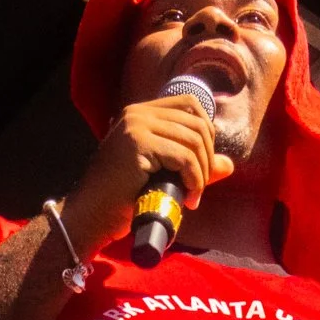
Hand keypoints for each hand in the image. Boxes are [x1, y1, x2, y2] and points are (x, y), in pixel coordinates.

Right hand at [65, 94, 234, 248]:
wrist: (91, 215)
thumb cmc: (123, 199)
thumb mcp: (164, 176)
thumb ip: (193, 166)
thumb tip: (229, 165)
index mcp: (142, 113)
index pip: (190, 104)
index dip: (206, 134)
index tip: (201, 166)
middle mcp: (138, 113)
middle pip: (197, 122)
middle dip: (207, 158)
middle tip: (197, 189)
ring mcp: (137, 125)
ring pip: (194, 140)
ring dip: (201, 173)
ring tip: (192, 197)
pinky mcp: (138, 143)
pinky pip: (184, 156)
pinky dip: (193, 179)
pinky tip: (187, 198)